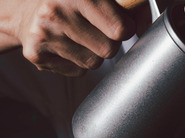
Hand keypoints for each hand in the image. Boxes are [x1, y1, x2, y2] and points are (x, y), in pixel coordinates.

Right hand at [7, 0, 137, 75]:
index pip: (121, 29)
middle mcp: (56, 11)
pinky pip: (77, 71)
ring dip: (92, 53)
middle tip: (95, 29)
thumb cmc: (71, 2)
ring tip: (78, 36)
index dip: (125, 28)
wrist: (24, 9)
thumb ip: (132, 7)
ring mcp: (44, 34)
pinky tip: (65, 45)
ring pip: (94, 63)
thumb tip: (148, 31)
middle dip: (108, 42)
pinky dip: (76, 62)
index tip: (117, 22)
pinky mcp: (36, 54)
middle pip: (109, 50)